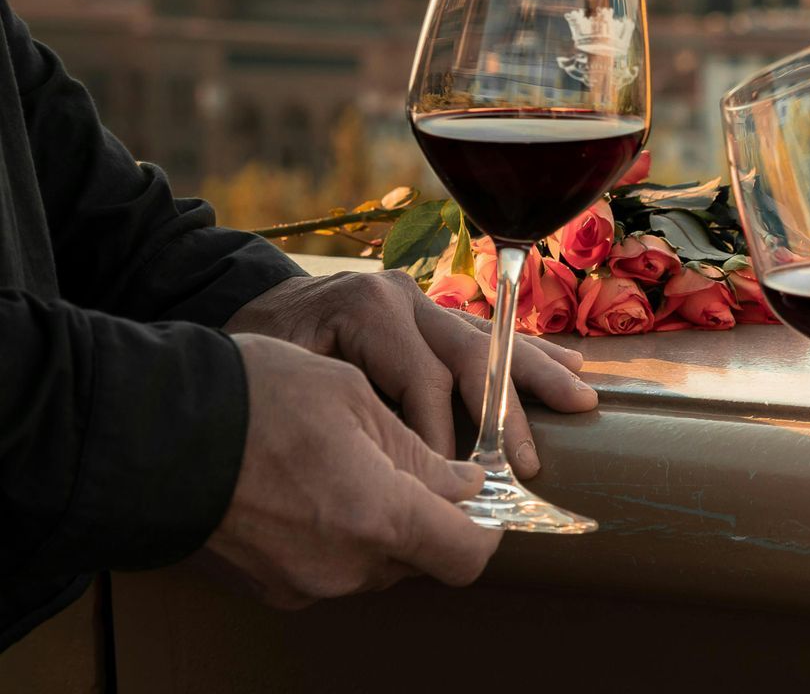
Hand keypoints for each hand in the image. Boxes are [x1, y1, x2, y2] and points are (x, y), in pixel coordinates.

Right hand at [204, 333, 501, 606]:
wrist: (146, 433)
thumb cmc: (252, 398)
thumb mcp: (353, 398)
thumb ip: (418, 452)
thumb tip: (466, 485)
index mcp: (378, 516)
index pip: (468, 553)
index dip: (487, 526)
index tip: (483, 492)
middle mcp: (344, 567)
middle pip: (422, 557)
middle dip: (431, 514)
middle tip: (413, 461)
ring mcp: (303, 584)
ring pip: (377, 562)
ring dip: (383, 522)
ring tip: (351, 461)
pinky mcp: (269, 588)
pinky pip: (331, 566)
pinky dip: (339, 532)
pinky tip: (313, 483)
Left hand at [226, 270, 595, 475]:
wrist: (241, 312)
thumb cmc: (254, 353)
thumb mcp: (280, 378)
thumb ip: (339, 410)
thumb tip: (393, 468)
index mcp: (370, 309)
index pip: (425, 380)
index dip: (444, 436)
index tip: (455, 485)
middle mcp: (404, 298)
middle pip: (471, 355)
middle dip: (507, 410)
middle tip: (530, 461)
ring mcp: (420, 302)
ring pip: (490, 339)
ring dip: (537, 374)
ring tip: (581, 397)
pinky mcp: (429, 313)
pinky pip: (485, 334)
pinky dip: (525, 353)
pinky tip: (569, 364)